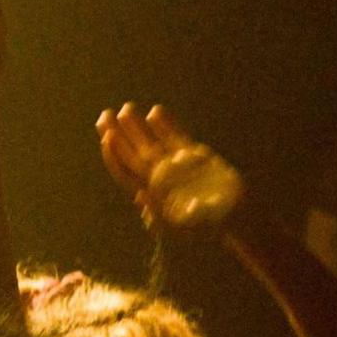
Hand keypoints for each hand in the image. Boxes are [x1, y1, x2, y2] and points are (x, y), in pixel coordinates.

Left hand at [96, 103, 246, 231]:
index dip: (115, 155)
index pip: (126, 171)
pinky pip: (175, 137)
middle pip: (132, 152)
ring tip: (125, 109)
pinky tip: (155, 111)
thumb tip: (139, 197)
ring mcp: (175, 164)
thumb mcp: (183, 224)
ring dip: (136, 126)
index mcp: (152, 192)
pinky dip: (166, 125)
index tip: (106, 137)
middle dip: (117, 134)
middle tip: (103, 115)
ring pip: (150, 141)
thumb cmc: (207, 226)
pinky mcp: (194, 156)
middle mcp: (159, 176)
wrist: (233, 217)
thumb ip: (163, 213)